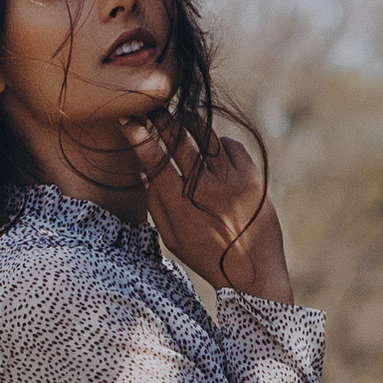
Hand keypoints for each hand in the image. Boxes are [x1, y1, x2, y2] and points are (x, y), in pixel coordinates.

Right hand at [123, 116, 291, 298]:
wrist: (254, 274)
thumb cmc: (206, 256)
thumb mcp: (172, 238)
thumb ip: (157, 204)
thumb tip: (146, 169)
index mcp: (182, 208)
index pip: (156, 164)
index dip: (140, 139)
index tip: (128, 121)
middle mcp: (208, 192)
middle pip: (179, 142)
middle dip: (161, 120)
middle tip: (150, 107)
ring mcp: (233, 183)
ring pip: (206, 137)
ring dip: (190, 123)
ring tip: (179, 116)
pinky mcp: (253, 179)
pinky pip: (230, 146)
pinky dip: (219, 143)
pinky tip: (213, 149)